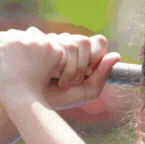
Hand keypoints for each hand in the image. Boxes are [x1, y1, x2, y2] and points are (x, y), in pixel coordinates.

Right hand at [0, 28, 120, 111]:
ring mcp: (49, 40)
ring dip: (67, 65)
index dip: (96, 55)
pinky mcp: (33, 39)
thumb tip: (116, 56)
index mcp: (80, 54)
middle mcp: (66, 44)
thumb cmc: (56, 99)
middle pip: (83, 40)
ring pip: (68, 40)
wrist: (28, 104)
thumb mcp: (84, 92)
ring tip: (57, 80)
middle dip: (81, 64)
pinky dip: (52, 59)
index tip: (89, 73)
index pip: (98, 41)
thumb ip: (101, 77)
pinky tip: (45, 72)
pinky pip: (50, 40)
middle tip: (72, 81)